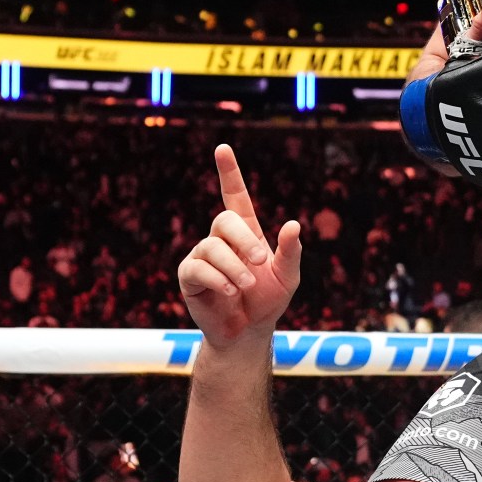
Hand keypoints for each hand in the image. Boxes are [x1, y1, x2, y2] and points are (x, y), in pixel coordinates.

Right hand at [178, 145, 303, 348]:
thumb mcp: (288, 276)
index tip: (222, 149)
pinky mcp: (189, 276)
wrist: (248, 333)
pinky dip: (218, 279)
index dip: (229, 173)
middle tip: (260, 261)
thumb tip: (293, 224)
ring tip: (246, 286)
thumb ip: (290, 251)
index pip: (235, 196)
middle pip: (224, 220)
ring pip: (212, 247)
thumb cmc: (268, 300)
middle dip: (243, 239)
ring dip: (234, 267)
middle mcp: (221, 239)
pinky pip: (198, 268)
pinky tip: (231, 292)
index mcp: (246, 232)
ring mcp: (203, 256)